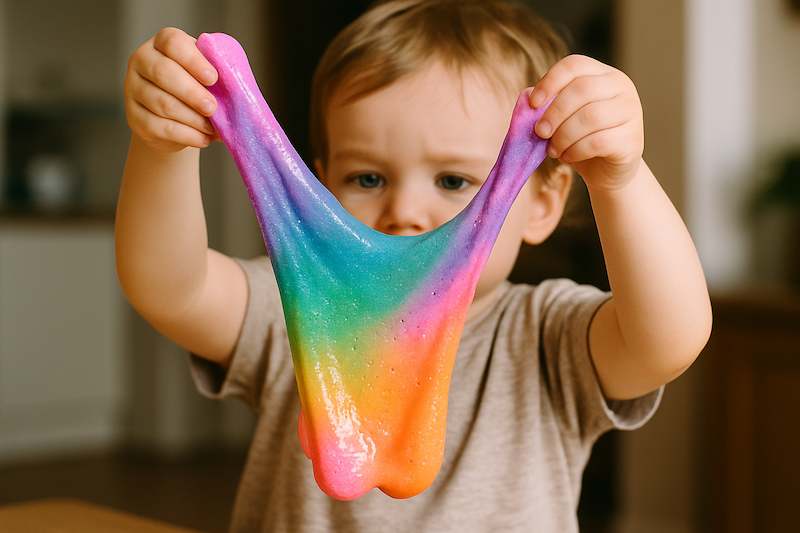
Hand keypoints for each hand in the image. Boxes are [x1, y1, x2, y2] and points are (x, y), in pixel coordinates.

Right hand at [124, 27, 219, 152]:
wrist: (177, 118)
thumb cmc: (198, 88)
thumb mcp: (208, 76)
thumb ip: (218, 75)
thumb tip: (238, 89)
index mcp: (162, 42)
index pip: (173, 43)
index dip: (193, 61)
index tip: (213, 78)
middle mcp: (142, 60)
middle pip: (163, 73)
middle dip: (192, 93)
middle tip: (213, 108)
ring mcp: (133, 88)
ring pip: (161, 103)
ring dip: (192, 118)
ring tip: (212, 128)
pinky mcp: (133, 116)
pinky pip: (159, 126)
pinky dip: (186, 135)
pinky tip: (203, 139)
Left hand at [529, 55, 643, 191]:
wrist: (606, 170)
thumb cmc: (581, 139)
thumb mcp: (563, 118)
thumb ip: (548, 105)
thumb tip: (527, 98)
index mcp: (603, 75)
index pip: (575, 65)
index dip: (550, 81)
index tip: (533, 103)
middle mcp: (621, 88)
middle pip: (582, 89)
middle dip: (554, 113)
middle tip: (540, 132)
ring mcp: (631, 112)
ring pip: (590, 117)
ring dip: (563, 136)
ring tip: (552, 149)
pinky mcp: (631, 140)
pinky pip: (598, 142)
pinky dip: (575, 151)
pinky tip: (567, 157)